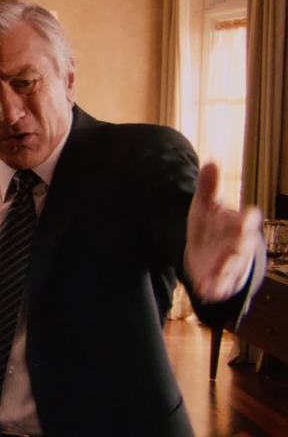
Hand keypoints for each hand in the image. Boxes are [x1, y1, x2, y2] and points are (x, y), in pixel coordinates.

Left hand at [186, 163, 261, 301]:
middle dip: (238, 249)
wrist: (209, 247)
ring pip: (232, 268)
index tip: (247, 217)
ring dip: (224, 273)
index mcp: (239, 223)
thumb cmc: (212, 222)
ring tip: (214, 278)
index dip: (248, 219)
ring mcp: (232, 263)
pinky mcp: (222, 278)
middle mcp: (239, 244)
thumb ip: (208, 186)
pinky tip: (203, 291)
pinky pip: (221, 285)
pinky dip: (213, 288)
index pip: (248, 220)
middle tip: (234, 250)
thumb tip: (211, 160)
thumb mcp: (206, 204)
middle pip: (242, 247)